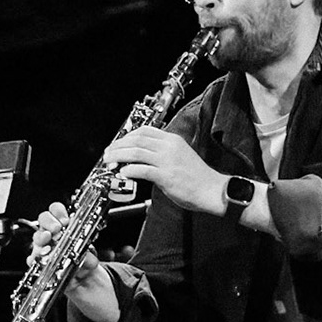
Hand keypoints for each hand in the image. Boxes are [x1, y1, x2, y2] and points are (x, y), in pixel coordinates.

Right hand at [32, 201, 100, 289]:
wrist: (81, 280)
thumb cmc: (84, 260)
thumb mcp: (90, 256)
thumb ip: (89, 254)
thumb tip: (88, 256)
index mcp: (65, 226)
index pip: (56, 210)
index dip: (59, 212)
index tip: (65, 219)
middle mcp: (52, 233)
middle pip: (44, 219)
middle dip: (49, 222)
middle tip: (57, 228)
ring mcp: (44, 246)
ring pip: (37, 236)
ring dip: (42, 237)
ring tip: (49, 241)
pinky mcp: (38, 261)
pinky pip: (32, 258)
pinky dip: (35, 258)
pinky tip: (41, 259)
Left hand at [103, 126, 220, 213]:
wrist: (212, 190)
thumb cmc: (198, 177)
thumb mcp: (181, 156)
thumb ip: (164, 153)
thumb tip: (143, 157)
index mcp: (173, 140)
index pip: (145, 131)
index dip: (128, 136)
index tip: (119, 143)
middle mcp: (169, 147)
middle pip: (137, 140)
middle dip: (118, 146)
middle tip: (108, 153)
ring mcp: (167, 161)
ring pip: (136, 153)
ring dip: (119, 157)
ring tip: (110, 162)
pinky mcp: (166, 176)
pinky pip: (142, 170)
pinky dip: (130, 170)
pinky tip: (123, 173)